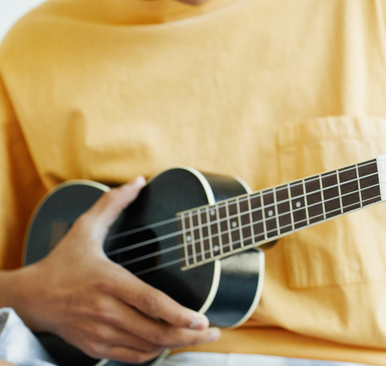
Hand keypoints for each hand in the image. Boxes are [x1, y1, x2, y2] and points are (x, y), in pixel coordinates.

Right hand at [13, 177, 219, 362]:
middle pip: (154, 330)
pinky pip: (132, 356)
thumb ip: (112, 204)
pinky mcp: (96, 346)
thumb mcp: (84, 229)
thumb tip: (138, 181)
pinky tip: (169, 342)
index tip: (201, 319)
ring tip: (198, 337)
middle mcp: (105, 310)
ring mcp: (100, 332)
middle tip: (212, 331)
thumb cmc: (62, 263)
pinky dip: (154, 352)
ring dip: (176, 344)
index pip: (150, 302)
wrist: (30, 299)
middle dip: (188, 335)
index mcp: (108, 281)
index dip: (178, 315)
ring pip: (147, 346)